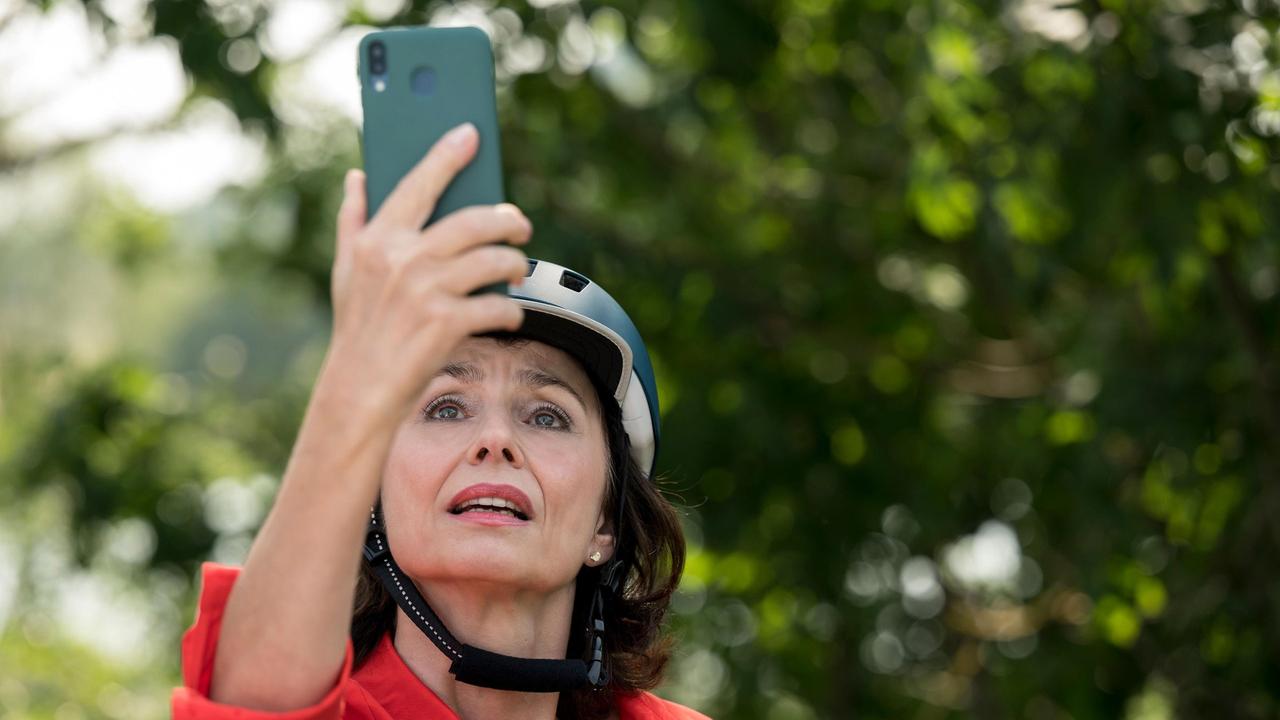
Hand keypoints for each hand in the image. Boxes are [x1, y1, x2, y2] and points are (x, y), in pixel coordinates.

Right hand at [324, 122, 530, 423]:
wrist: (360, 390)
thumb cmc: (358, 328)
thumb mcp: (346, 271)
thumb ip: (353, 220)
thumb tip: (357, 175)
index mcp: (377, 240)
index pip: (419, 183)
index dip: (447, 155)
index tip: (469, 134)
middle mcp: (403, 259)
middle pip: (475, 220)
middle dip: (508, 219)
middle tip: (519, 225)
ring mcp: (426, 291)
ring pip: (495, 259)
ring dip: (515, 264)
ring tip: (516, 270)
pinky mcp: (447, 323)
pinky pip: (498, 305)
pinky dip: (510, 309)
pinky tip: (507, 312)